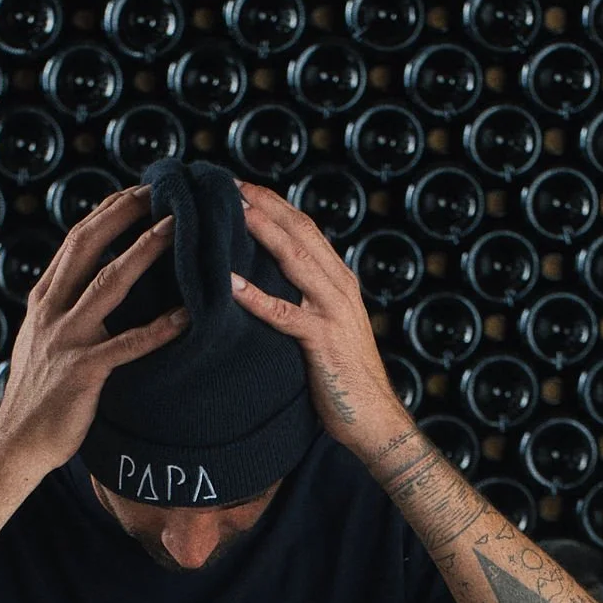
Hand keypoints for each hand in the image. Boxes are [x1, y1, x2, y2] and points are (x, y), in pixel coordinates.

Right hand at [0, 189, 180, 479]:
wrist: (16, 443)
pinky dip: (159, 329)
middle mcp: (51, 311)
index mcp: (43, 300)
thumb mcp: (40, 339)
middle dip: (124, 213)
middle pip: (88, 246)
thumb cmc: (37, 395)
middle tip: (160, 190)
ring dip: (144, 252)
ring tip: (177, 229)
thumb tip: (85, 282)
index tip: (136, 190)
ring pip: (108, 283)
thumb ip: (61, 309)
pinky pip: (128, 345)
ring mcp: (66, 340)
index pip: (75, 241)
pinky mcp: (83, 372)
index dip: (107, 211)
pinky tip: (188, 316)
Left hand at [231, 185, 412, 460]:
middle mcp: (339, 287)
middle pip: (300, 232)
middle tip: (229, 183)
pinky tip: (229, 284)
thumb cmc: (343, 377)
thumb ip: (305, 300)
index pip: (306, 228)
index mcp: (339, 281)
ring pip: (295, 260)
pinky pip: (284, 314)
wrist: (374, 419)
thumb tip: (269, 280)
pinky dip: (256, 297)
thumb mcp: (326, 326)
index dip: (275, 203)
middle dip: (265, 204)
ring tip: (232, 211)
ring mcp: (333, 311)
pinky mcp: (322, 341)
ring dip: (262, 232)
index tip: (242, 185)